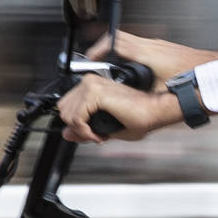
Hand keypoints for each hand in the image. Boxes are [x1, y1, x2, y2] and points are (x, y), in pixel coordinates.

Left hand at [58, 73, 178, 143]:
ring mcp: (91, 85)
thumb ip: (83, 128)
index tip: (93, 133)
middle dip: (76, 128)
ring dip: (82, 131)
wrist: (154, 111)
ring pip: (67, 115)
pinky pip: (77, 119)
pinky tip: (100, 135)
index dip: (76, 124)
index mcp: (92, 85)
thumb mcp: (105, 126)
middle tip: (96, 135)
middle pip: (63, 110)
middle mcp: (90, 82)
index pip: (66, 106)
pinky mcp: (95, 93)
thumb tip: (66, 133)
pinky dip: (85, 132)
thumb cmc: (138, 116)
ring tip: (99, 136)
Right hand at [84, 30, 210, 84]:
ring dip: (117, 52)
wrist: (212, 70)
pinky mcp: (162, 49)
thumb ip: (142, 96)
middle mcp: (151, 45)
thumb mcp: (160, 91)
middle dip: (104, 49)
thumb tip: (129, 105)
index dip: (98, 49)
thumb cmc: (193, 77)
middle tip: (95, 61)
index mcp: (146, 53)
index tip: (90, 59)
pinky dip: (130, 56)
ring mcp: (157, 45)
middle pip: (118, 38)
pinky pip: (139, 47)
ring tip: (110, 66)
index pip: (114, 42)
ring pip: (129, 42)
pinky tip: (132, 69)